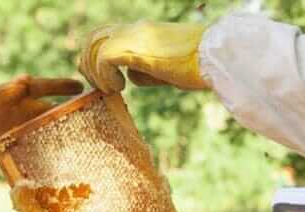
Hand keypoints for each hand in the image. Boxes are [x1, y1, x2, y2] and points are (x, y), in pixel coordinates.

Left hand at [0, 76, 83, 165]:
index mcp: (11, 95)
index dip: (61, 87)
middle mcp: (15, 109)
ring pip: (41, 128)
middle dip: (67, 113)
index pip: (42, 87)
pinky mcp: (6, 142)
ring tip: (80, 142)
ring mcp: (11, 126)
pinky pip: (30, 145)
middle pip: (46, 110)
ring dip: (58, 134)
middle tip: (91, 118)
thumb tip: (26, 82)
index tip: (81, 88)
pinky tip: (56, 161)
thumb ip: (3, 93)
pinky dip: (43, 150)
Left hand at [78, 22, 207, 92]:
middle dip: (89, 63)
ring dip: (95, 71)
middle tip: (102, 87)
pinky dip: (105, 75)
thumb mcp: (168, 68)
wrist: (215, 58)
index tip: (109, 80)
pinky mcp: (135, 49)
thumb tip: (132, 77)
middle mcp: (134, 29)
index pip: (107, 35)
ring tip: (111, 89)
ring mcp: (133, 36)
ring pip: (93, 45)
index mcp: (143, 30)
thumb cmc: (201, 66)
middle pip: (93, 37)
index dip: (98, 57)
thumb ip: (147, 70)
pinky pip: (104, 58)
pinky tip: (119, 88)